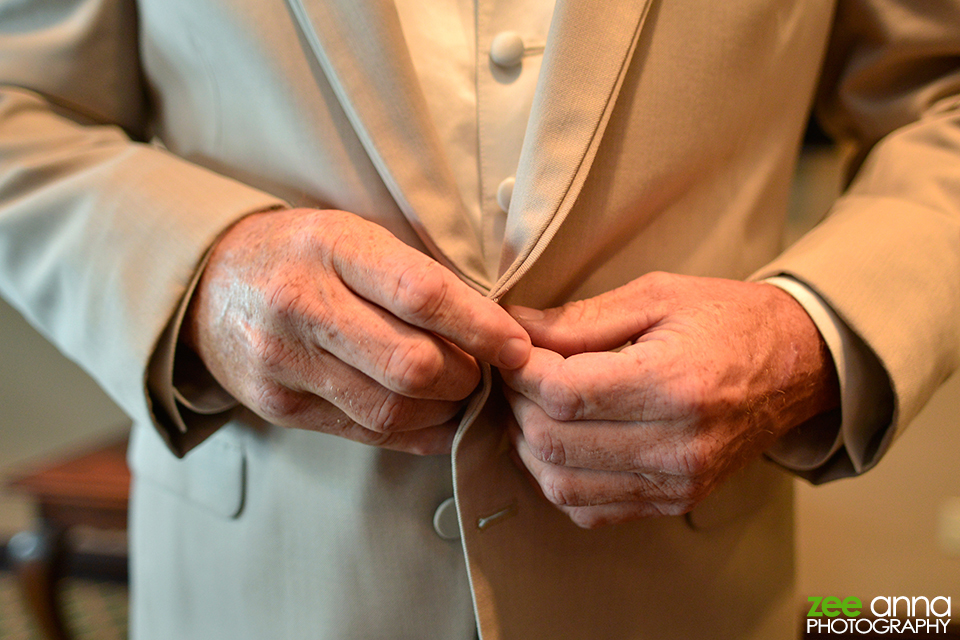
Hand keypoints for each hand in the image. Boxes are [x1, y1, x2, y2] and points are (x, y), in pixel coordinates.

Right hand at [186, 208, 530, 454]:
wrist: (209, 283)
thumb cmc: (299, 254)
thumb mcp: (350, 235)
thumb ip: (411, 276)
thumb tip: (489, 329)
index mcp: (331, 248)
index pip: (423, 294)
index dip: (481, 327)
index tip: (517, 346)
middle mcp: (302, 306)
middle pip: (412, 366)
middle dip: (466, 377)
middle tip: (483, 370)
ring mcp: (285, 362)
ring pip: (392, 409)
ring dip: (444, 410)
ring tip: (457, 392)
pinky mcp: (277, 406)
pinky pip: (365, 433)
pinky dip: (413, 432)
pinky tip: (432, 418)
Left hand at [501, 272, 839, 527]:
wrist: (797, 366)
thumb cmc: (727, 320)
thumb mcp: (658, 296)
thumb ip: (582, 317)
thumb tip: (515, 327)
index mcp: (674, 384)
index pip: (564, 392)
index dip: (521, 371)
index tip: (512, 348)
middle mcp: (676, 445)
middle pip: (555, 441)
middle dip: (517, 404)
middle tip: (516, 374)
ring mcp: (676, 482)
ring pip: (562, 484)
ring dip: (528, 445)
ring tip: (532, 406)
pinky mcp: (674, 502)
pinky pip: (589, 509)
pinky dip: (558, 479)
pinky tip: (562, 442)